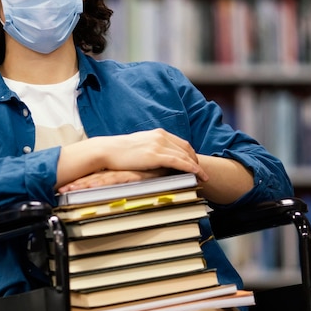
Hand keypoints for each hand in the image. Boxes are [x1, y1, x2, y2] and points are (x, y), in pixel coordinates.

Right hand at [56, 128, 208, 190]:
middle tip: (201, 172)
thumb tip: (154, 157)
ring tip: (203, 176)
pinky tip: (197, 174)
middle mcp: (160, 136)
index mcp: (156, 133)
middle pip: (186, 148)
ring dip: (196, 166)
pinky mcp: (156, 155)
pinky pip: (179, 162)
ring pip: (185, 155)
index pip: (180, 143)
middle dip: (196, 160)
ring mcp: (159, 145)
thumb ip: (149, 148)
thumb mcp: (137, 145)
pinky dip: (191, 168)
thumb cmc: (118, 150)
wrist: (107, 150)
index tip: (194, 162)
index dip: (190, 153)